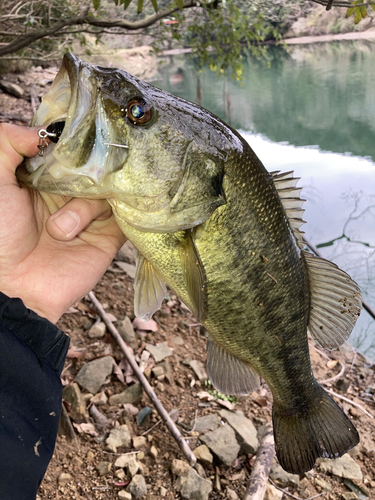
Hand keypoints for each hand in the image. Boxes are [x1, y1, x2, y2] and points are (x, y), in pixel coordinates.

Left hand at [0, 123, 125, 322]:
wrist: (14, 288)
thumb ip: (7, 142)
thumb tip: (42, 132)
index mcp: (41, 178)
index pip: (68, 150)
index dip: (73, 144)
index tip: (76, 141)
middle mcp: (67, 193)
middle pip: (94, 166)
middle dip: (83, 173)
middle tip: (68, 185)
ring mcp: (88, 215)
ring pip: (107, 189)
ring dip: (82, 208)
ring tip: (59, 232)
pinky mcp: (108, 236)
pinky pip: (122, 214)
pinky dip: (113, 213)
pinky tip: (92, 223)